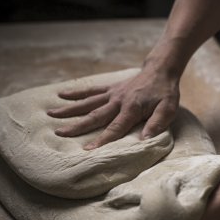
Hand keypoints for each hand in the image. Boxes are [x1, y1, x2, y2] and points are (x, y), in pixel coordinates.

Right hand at [47, 68, 179, 149]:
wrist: (161, 70)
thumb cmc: (165, 93)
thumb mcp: (168, 109)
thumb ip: (157, 123)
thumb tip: (145, 139)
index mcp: (132, 109)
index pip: (115, 128)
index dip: (102, 140)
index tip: (88, 150)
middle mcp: (118, 101)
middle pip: (95, 116)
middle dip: (77, 126)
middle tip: (60, 133)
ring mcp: (112, 94)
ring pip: (88, 103)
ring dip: (69, 109)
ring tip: (51, 114)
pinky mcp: (110, 88)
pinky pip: (91, 90)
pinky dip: (77, 93)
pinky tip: (61, 94)